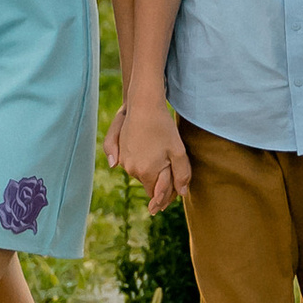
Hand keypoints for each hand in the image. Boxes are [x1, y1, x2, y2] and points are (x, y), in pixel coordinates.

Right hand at [114, 94, 192, 208]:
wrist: (143, 106)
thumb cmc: (163, 128)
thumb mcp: (178, 151)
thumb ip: (182, 175)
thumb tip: (182, 193)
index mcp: (147, 172)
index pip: (156, 195)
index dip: (166, 196)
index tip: (172, 195)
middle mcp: (132, 170)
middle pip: (148, 185)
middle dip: (159, 182)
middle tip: (171, 170)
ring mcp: (123, 161)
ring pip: (140, 174)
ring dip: (149, 170)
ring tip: (161, 155)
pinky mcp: (119, 152)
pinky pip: (132, 164)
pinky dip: (140, 161)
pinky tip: (149, 150)